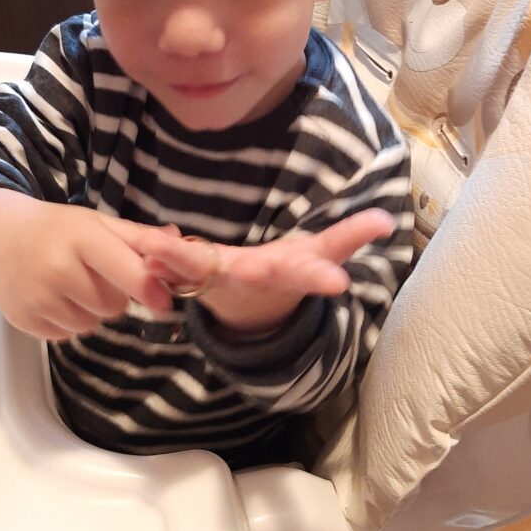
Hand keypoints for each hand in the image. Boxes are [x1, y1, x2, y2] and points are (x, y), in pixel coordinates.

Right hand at [0, 191, 171, 339]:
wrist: (0, 235)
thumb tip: (179, 240)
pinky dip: (69, 321)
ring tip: (75, 286)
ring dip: (92, 311)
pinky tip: (57, 297)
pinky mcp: (24, 319)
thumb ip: (138, 237)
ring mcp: (38, 297)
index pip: (128, 273)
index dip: (151, 290)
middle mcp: (58, 269)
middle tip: (96, 276)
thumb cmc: (58, 228)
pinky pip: (67, 334)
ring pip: (92, 324)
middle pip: (113, 306)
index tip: (164, 301)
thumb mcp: (97, 223)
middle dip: (114, 295)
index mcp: (83, 239)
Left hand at [141, 208, 394, 334]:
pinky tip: (144, 244)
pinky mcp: (193, 277)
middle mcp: (254, 277)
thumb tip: (387, 219)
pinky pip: (174, 267)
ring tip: (158, 247)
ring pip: (201, 269)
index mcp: (286, 271)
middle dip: (244, 268)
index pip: (310, 271)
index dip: (322, 276)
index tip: (338, 282)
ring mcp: (220, 280)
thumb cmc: (286, 274)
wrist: (251, 312)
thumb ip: (350, 237)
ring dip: (178, 259)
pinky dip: (158, 258)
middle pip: (255, 271)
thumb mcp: (320, 257)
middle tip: (238, 266)